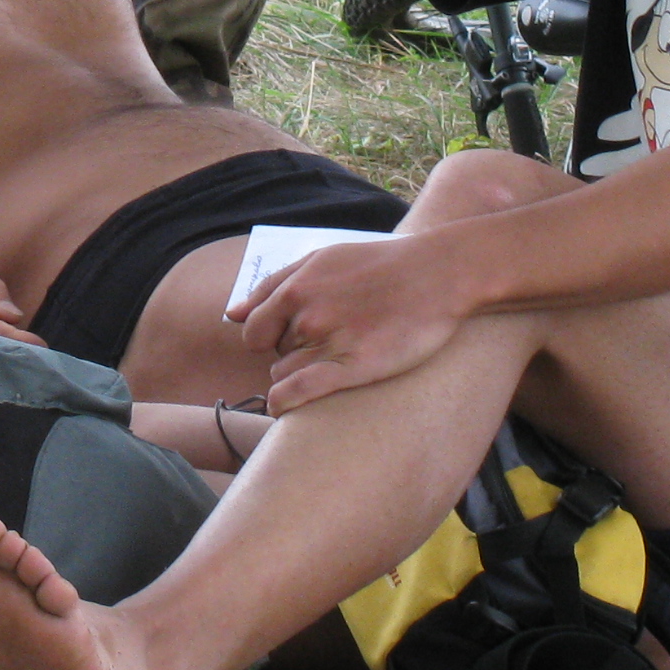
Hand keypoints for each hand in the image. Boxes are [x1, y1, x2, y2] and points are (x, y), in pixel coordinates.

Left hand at [229, 235, 467, 412]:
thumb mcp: (320, 260)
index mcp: (295, 288)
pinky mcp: (355, 367)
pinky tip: (282, 409)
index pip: (253, 330)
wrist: (438, 275)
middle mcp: (307, 315)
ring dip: (296, 378)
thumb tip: (231, 314)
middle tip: (320, 352)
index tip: (286, 343)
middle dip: (287, 356)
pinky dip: (284, 402)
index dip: (266, 340)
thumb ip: (273, 287)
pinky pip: (300, 392)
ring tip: (329, 370)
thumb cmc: (378, 266)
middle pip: (273, 354)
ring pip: (286, 375)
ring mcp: (330, 341)